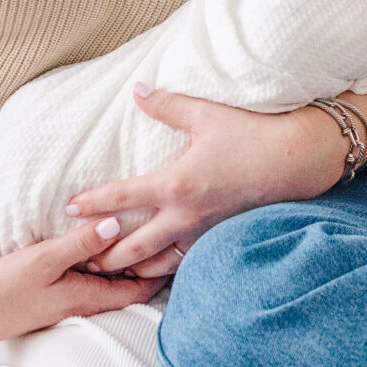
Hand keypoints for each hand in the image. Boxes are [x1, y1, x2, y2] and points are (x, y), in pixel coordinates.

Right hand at [0, 220, 162, 346]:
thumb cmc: (4, 287)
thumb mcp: (43, 259)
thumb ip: (80, 243)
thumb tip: (117, 225)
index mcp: (89, 297)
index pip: (141, 288)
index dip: (165, 269)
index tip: (184, 243)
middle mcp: (86, 303)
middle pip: (131, 285)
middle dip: (153, 264)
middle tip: (174, 232)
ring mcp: (71, 301)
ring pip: (113, 283)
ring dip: (129, 263)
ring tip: (149, 234)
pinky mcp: (57, 294)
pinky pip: (93, 280)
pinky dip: (106, 265)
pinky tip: (105, 246)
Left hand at [65, 84, 343, 276]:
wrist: (298, 160)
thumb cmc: (252, 134)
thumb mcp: (206, 114)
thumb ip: (166, 105)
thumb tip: (136, 90)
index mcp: (175, 184)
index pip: (122, 197)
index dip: (92, 203)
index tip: (69, 208)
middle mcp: (185, 216)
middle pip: (133, 246)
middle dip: (104, 255)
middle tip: (80, 259)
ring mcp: (204, 232)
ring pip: (159, 263)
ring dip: (132, 271)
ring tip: (111, 275)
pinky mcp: (221, 238)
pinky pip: (187, 261)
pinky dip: (166, 270)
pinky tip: (157, 273)